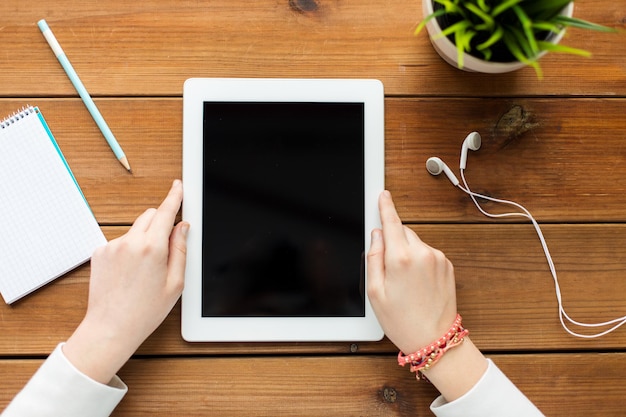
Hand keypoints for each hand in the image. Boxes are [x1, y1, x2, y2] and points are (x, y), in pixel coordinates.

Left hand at [63, 179, 188, 383]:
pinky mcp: (100, 253)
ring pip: (135, 230)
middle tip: (167, 246)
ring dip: (144, 239)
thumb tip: (182, 227)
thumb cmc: (145, 311)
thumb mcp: (175, 283)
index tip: (178, 186)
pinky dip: (129, 250)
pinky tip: (130, 273)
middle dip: (161, 223)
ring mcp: (112, 246)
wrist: (110, 328)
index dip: (174, 196)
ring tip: (145, 270)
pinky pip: (121, 242)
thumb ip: (180, 249)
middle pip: (150, 216)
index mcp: (152, 248)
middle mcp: (130, 242)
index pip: (166, 212)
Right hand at [367, 191, 486, 400]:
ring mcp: (438, 258)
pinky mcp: (448, 265)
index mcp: (400, 258)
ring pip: (415, 242)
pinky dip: (420, 261)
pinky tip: (417, 283)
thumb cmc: (401, 320)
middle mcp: (422, 253)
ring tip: (404, 281)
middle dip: (393, 241)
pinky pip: (428, 253)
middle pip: (402, 231)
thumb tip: (376, 235)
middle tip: (388, 267)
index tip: (383, 195)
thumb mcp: (375, 291)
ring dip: (407, 252)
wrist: (434, 338)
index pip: (391, 222)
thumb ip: (373, 257)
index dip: (385, 206)